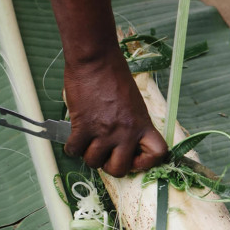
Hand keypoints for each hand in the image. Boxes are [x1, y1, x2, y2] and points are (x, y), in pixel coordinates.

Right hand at [62, 50, 166, 177]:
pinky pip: (74, 150)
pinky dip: (72, 147)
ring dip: (89, 155)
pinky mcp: (83, 126)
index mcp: (143, 124)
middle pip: (119, 169)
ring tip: (89, 142)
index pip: (157, 154)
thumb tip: (123, 144)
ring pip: (94, 162)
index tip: (133, 157)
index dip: (145, 162)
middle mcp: (126, 132)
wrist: (96, 60)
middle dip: (110, 165)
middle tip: (105, 153)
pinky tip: (75, 137)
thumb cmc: (115, 76)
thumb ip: (132, 124)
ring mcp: (104, 131)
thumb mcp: (134, 103)